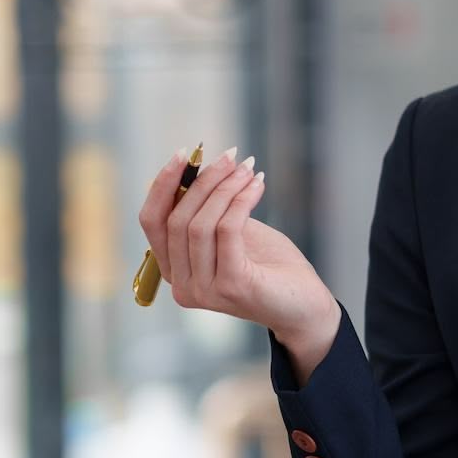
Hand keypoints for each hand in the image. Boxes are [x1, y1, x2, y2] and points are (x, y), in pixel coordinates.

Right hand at [137, 148, 339, 372]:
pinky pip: (227, 230)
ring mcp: (203, 289)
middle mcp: (181, 285)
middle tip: (232, 156)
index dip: (162, 185)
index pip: (152, 222)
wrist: (305, 304)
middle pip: (176, 219)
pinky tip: (257, 186)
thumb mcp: (233, 233)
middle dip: (204, 180)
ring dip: (226, 188)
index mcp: (174, 270)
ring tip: (249, 169)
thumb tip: (199, 168)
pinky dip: (241, 201)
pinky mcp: (231, 286)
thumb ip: (210, 210)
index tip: (184, 153)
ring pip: (200, 224)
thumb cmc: (269, 266)